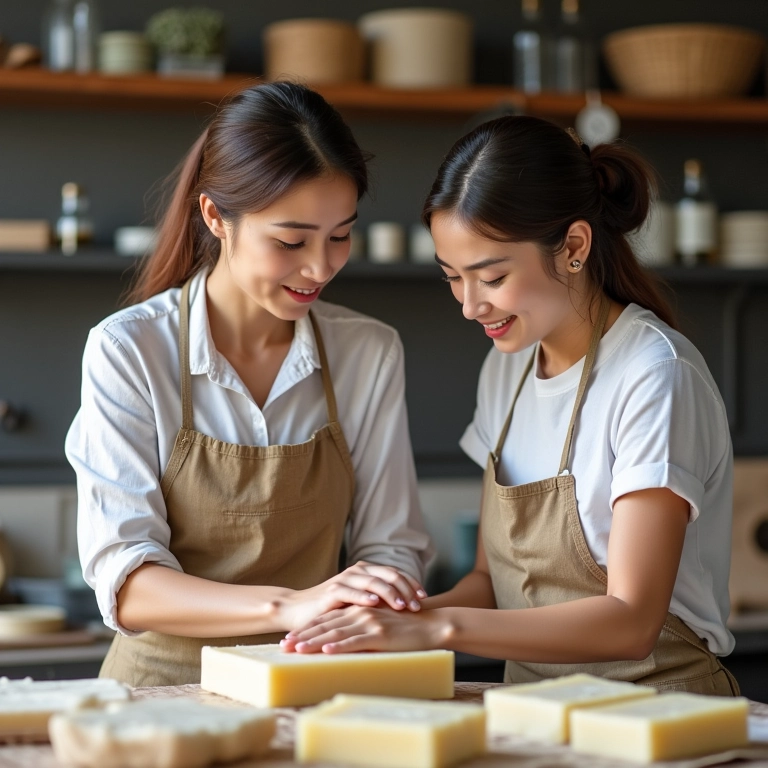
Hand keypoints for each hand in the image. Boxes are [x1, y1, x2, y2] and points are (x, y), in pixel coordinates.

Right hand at [279, 561, 426, 631]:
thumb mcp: (359, 604)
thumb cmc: (332, 609)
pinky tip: (375, 604)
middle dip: (406, 589)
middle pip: (389, 575)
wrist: (298, 609)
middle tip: (419, 605)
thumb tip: (407, 611)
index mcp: (367, 572)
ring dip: (390, 593)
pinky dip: (364, 596)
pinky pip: (351, 591)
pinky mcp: (332, 592)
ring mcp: (345, 580)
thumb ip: (378, 602)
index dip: (412, 584)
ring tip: (404, 606)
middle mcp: (358, 572)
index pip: (395, 574)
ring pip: (373, 581)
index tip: (425, 598)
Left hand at [281, 604, 449, 653]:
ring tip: (296, 650)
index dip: (307, 629)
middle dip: (302, 635)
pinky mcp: (380, 634)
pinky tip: (326, 650)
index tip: (289, 640)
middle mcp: (360, 613)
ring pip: (335, 633)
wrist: (431, 624)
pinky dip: (339, 646)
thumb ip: (360, 630)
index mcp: (358, 610)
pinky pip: (355, 641)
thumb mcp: (378, 625)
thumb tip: (342, 644)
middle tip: (283, 646)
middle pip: (325, 625)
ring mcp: (369, 622)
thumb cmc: (406, 628)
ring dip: (313, 642)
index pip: (326, 620)